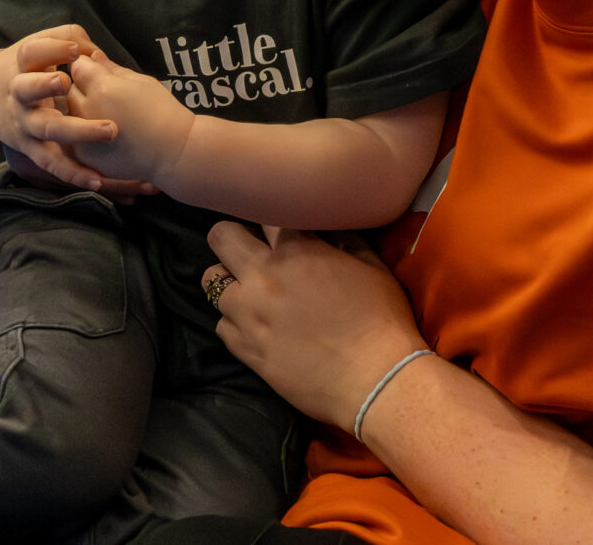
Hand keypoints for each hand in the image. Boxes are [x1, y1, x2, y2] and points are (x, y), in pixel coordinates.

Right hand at [0, 26, 160, 199]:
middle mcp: (20, 94)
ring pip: (48, 129)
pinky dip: (72, 173)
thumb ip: (67, 38)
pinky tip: (96, 180)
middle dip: (47, 86)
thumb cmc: (23, 67)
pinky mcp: (30, 148)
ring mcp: (25, 123)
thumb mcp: (37, 45)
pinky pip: (52, 163)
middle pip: (30, 90)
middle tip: (68, 82)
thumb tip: (95, 52)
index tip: (75, 50)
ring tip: (108, 131)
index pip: (32, 52)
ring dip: (77, 131)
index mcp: (22, 65)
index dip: (52, 49)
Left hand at [61, 50, 196, 183]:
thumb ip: (113, 69)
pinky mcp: (82, 156)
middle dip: (82, 88)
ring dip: (80, 111)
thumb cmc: (162, 111)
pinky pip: (73, 138)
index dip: (88, 67)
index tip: (97, 72)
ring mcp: (81, 137)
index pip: (78, 66)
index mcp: (102, 88)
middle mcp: (86, 111)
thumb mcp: (142, 81)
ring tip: (105, 116)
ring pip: (69, 115)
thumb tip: (94, 57)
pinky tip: (102, 136)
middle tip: (104, 96)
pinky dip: (82, 134)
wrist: (172, 152)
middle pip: (70, 90)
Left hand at [205, 224, 426, 430]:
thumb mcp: (372, 266)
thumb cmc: (382, 320)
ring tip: (248, 291)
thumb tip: (327, 227)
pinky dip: (233, 321)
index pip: (265, 213)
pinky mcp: (244, 349)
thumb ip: (344, 239)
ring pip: (210, 282)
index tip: (279, 229)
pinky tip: (254, 325)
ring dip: (229, 282)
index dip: (272, 218)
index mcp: (296, 249)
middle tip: (248, 250)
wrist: (375, 380)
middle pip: (220, 237)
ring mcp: (247, 314)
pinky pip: (220, 324)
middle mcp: (262, 275)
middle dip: (231, 237)